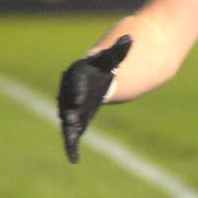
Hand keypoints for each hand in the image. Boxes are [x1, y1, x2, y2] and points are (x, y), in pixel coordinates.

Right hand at [58, 36, 131, 163]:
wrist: (96, 77)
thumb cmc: (105, 66)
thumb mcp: (113, 57)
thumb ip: (120, 50)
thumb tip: (130, 39)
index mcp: (77, 73)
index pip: (75, 80)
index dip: (77, 89)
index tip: (82, 99)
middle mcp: (69, 89)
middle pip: (67, 101)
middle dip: (69, 110)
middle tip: (71, 120)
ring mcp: (70, 104)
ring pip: (67, 118)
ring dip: (69, 130)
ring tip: (71, 141)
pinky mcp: (74, 118)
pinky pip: (71, 131)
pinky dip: (71, 144)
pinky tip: (74, 158)